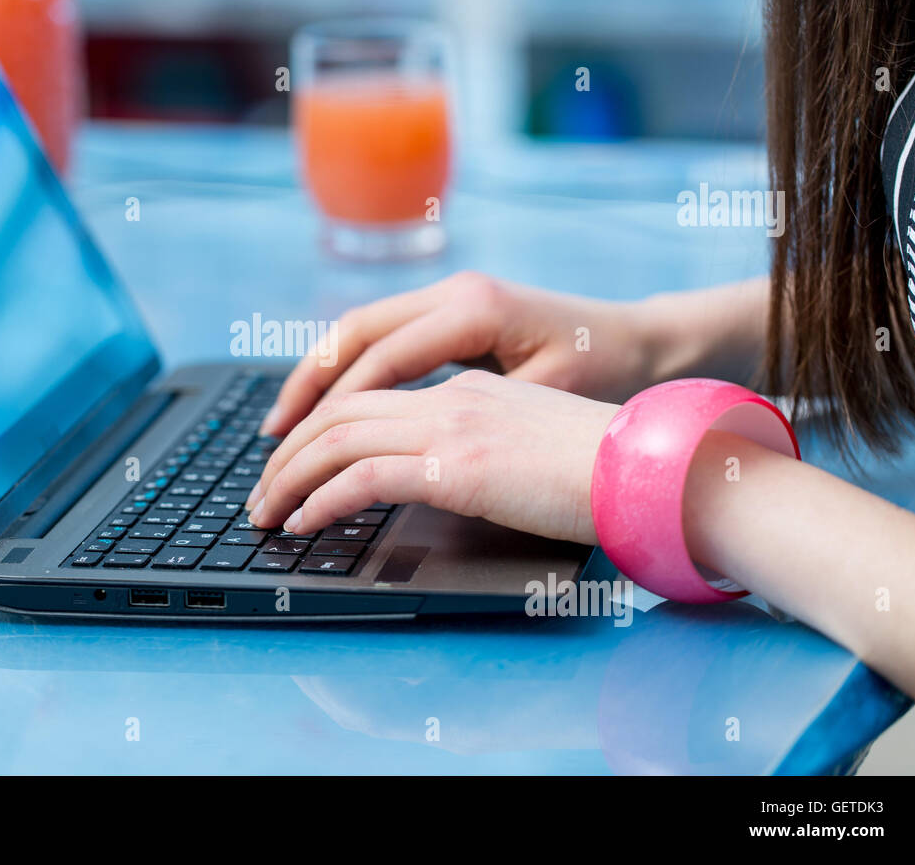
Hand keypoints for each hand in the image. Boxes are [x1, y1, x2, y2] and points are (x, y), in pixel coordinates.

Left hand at [246, 369, 617, 544]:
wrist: (654, 468)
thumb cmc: (607, 469)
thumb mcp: (529, 445)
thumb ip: (479, 449)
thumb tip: (443, 480)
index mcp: (466, 388)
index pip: (369, 397)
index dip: (318, 426)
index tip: (292, 460)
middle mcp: (450, 397)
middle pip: (338, 412)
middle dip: (286, 453)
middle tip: (260, 492)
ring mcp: (451, 427)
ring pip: (337, 441)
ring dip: (289, 480)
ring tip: (265, 514)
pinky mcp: (455, 467)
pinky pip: (360, 479)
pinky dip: (320, 502)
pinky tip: (303, 525)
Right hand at [259, 270, 655, 437]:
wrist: (646, 344)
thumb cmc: (605, 375)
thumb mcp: (542, 400)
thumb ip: (472, 420)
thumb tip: (398, 458)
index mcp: (472, 311)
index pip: (377, 361)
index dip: (331, 410)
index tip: (297, 452)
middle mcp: (452, 294)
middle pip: (351, 335)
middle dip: (305, 390)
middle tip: (272, 442)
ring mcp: (450, 296)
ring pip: (359, 332)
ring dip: (317, 378)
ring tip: (284, 428)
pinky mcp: (452, 312)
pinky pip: (381, 338)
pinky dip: (346, 372)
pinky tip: (328, 407)